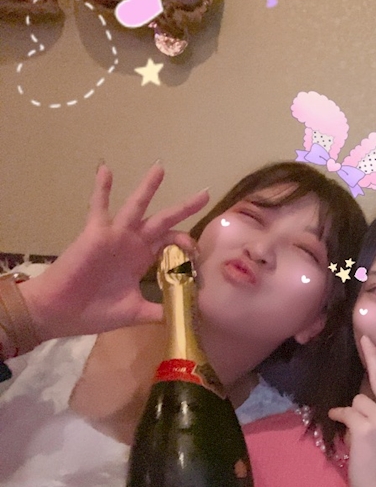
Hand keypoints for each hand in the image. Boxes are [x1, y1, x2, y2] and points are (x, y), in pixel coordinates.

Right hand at [19, 162, 208, 340]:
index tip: (197, 253)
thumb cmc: (94, 312)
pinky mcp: (96, 234)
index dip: (186, 242)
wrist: (60, 314)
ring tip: (160, 168)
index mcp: (141, 259)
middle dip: (184, 207)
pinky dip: (102, 189)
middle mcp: (132, 243)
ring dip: (148, 187)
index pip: (171, 241)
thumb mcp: (136, 312)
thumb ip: (159, 311)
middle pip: (164, 220)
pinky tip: (105, 170)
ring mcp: (115, 236)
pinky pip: (99, 207)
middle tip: (205, 194)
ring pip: (136, 207)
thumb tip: (185, 318)